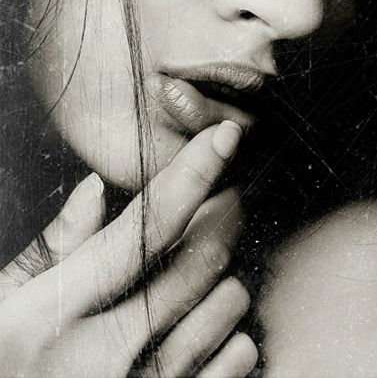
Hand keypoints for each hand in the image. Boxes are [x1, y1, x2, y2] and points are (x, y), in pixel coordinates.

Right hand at [0, 121, 257, 376]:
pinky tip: (210, 325)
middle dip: (221, 217)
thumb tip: (95, 189)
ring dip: (225, 278)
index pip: (143, 227)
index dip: (192, 174)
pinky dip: (235, 333)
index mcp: (56, 315)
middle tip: (221, 204)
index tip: (224, 137)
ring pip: (225, 305)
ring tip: (203, 276)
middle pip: (199, 260)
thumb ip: (51, 251)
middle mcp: (105, 354)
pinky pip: (236, 359)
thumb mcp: (0, 310)